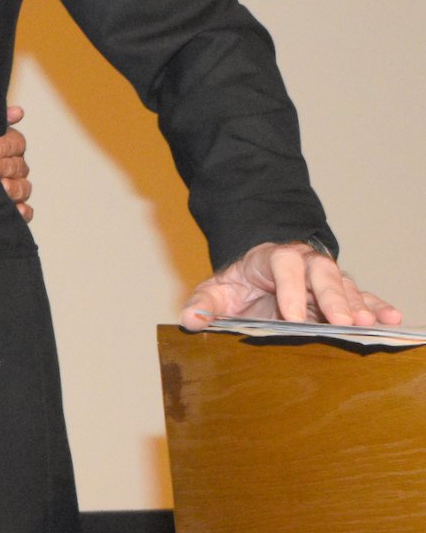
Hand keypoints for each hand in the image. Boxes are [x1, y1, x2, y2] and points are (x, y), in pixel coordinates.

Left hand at [0, 105, 32, 221]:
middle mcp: (13, 167)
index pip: (17, 143)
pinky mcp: (9, 209)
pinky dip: (24, 212)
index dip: (8, 146)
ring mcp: (12, 188)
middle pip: (20, 166)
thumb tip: (19, 112)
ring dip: (15, 187)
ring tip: (2, 187)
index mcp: (6, 146)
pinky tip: (17, 210)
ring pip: (24, 187)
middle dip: (8, 167)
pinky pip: (25, 211)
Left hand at [179, 240, 402, 330]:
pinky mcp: (341, 294)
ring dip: (359, 305)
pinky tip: (392, 319)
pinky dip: (377, 308)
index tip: (293, 316)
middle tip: (343, 322)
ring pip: (346, 287)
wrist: (257, 277)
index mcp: (273, 259)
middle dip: (333, 297)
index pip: (284, 266)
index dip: (290, 288)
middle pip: (324, 274)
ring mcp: (326, 279)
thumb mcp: (217, 291)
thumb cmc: (239, 286)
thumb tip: (191, 319)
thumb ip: (203, 302)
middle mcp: (306, 264)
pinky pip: (364, 298)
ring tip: (369, 324)